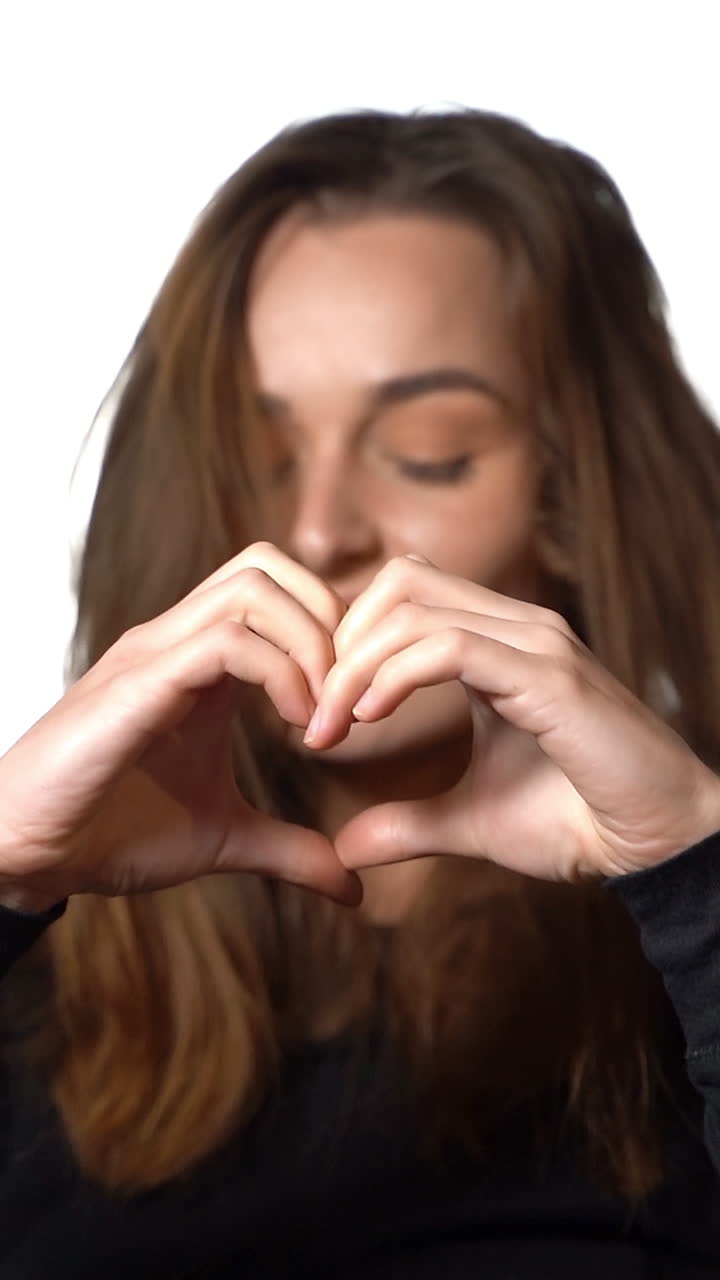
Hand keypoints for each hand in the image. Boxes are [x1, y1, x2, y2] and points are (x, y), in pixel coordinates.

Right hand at [0, 543, 359, 909]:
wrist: (32, 854)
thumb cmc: (113, 832)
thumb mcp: (225, 840)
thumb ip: (290, 850)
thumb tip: (353, 887)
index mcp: (201, 661)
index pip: (278, 589)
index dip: (334, 633)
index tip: (357, 709)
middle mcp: (178, 640)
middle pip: (270, 565)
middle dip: (332, 621)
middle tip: (350, 699)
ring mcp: (156, 653)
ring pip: (254, 587)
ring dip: (314, 645)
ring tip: (327, 720)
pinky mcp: (138, 682)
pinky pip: (227, 642)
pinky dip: (283, 675)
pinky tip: (300, 731)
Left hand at [307, 556, 719, 881]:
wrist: (658, 845)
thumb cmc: (577, 821)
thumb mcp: (470, 820)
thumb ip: (407, 824)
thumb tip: (343, 848)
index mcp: (497, 643)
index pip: (401, 596)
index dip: (346, 643)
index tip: (316, 715)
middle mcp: (516, 626)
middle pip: (397, 582)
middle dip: (338, 645)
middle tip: (313, 717)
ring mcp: (536, 642)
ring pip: (414, 607)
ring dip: (354, 665)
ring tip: (331, 727)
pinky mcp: (549, 675)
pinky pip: (450, 647)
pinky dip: (395, 676)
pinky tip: (369, 719)